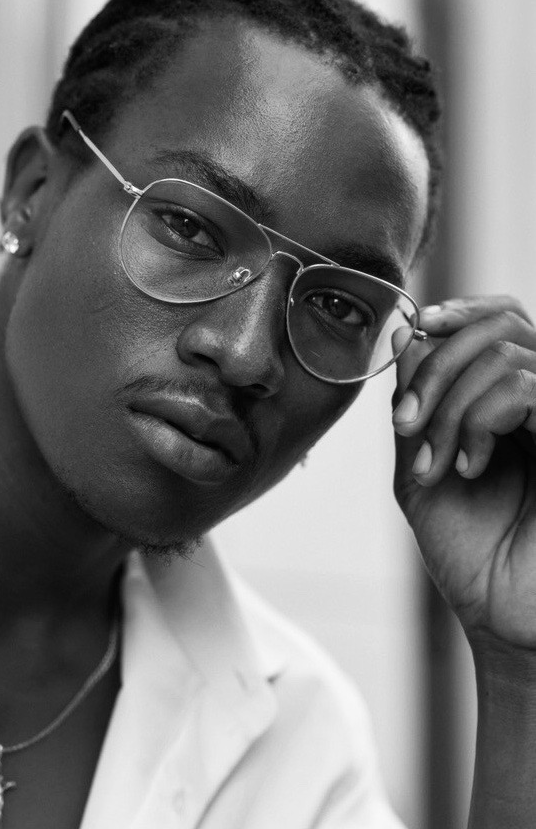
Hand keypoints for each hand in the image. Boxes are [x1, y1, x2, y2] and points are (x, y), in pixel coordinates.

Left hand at [391, 295, 535, 650]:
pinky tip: (468, 468)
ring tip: (436, 462)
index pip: (503, 320)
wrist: (501, 619)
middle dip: (435, 368)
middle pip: (499, 327)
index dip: (461, 310)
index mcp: (514, 403)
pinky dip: (479, 420)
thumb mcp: (421, 470)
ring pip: (505, 357)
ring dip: (448, 406)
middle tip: (405, 424)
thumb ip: (415, 406)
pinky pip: (525, 389)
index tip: (417, 328)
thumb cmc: (467, 551)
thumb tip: (406, 334)